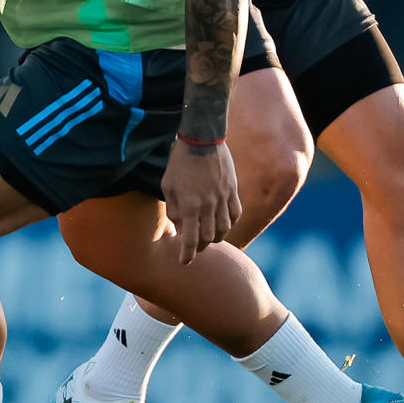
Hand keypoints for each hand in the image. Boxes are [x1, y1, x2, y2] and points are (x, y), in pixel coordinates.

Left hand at [160, 140, 240, 264]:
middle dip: (201, 246)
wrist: (201, 140)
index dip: (187, 254)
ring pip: (225, 228)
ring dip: (217, 237)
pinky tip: (225, 224)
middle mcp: (208, 206)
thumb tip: (179, 225)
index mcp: (189, 205)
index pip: (190, 238)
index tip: (184, 262)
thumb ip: (173, 208)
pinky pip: (236, 213)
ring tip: (210, 238)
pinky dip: (231, 223)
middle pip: (209, 237)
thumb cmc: (179, 162)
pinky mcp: (233, 190)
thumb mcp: (167, 185)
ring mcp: (223, 198)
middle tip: (195, 248)